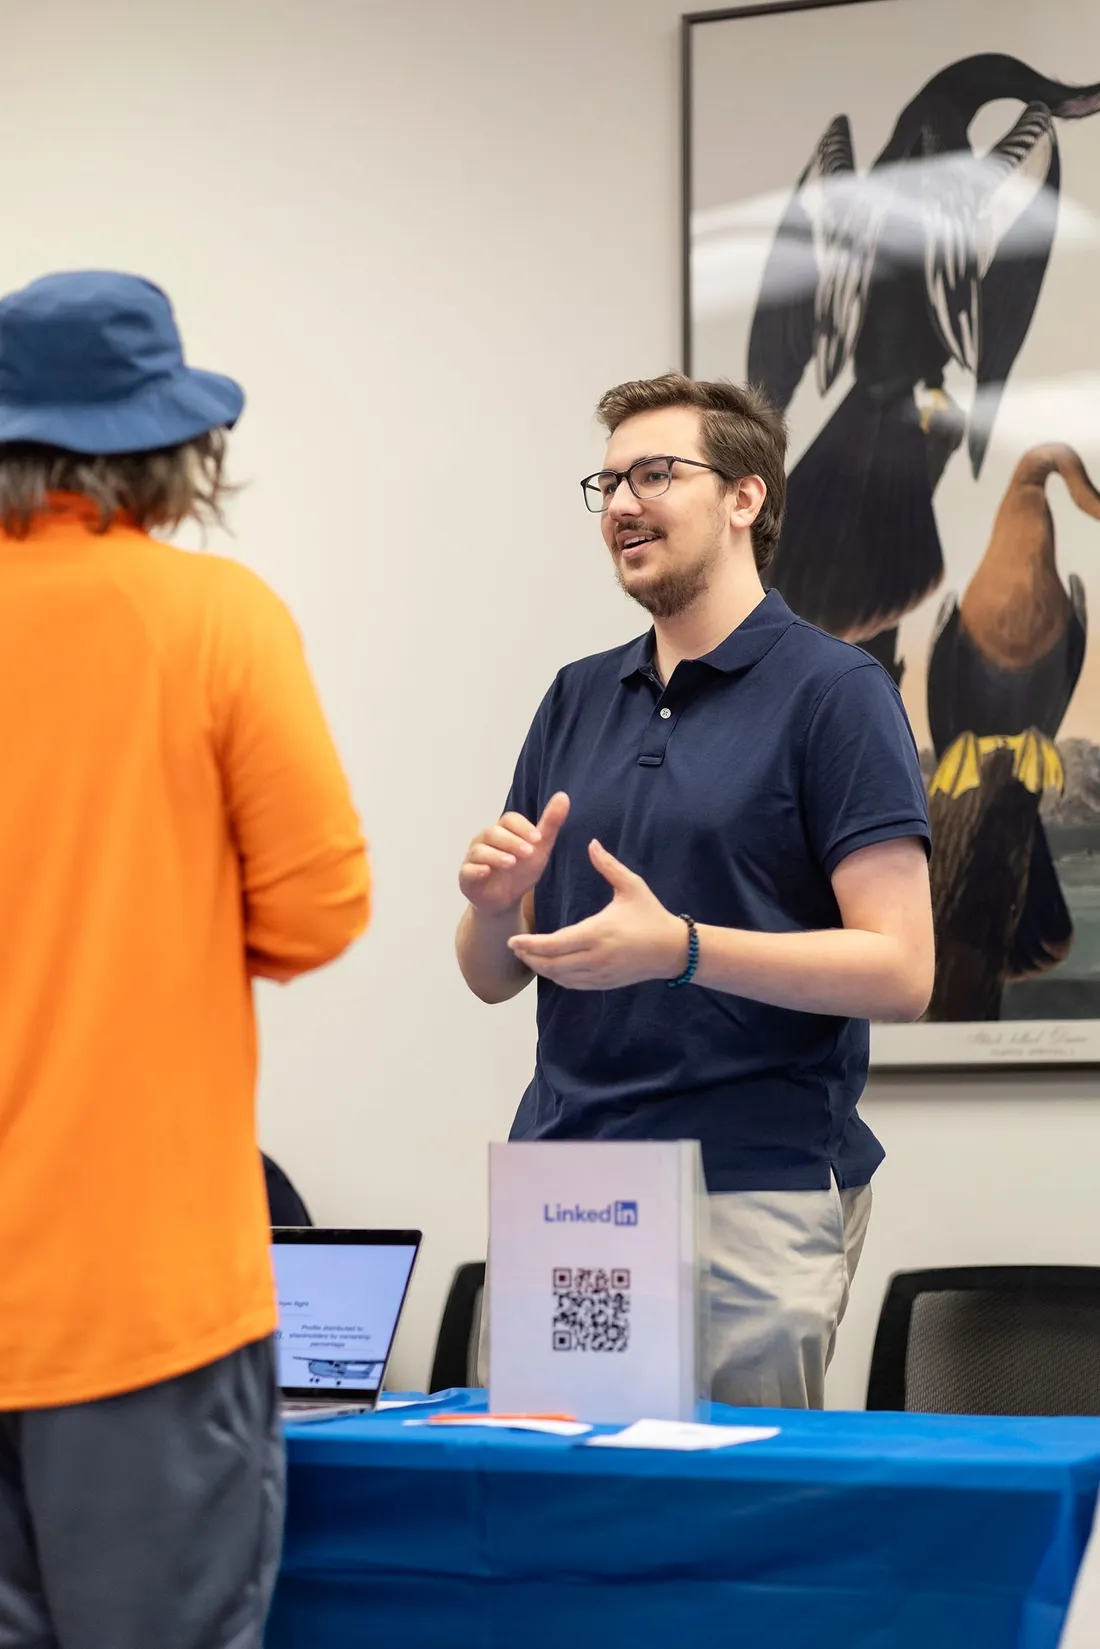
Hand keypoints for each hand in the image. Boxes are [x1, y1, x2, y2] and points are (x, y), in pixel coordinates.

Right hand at [459, 793, 569, 916]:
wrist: (506, 900)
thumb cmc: (521, 870)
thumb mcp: (540, 848)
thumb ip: (550, 823)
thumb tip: (563, 796)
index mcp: (503, 831)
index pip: (509, 820)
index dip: (523, 827)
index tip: (538, 838)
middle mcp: (485, 840)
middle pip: (493, 832)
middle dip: (512, 841)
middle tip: (529, 852)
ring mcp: (474, 858)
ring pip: (479, 850)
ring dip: (496, 855)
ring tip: (511, 862)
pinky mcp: (466, 876)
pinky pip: (468, 870)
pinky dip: (476, 869)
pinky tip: (486, 872)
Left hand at [507, 839, 687, 988]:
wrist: (673, 949)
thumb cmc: (651, 914)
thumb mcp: (632, 886)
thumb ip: (608, 866)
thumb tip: (592, 843)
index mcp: (598, 933)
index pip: (555, 944)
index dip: (530, 944)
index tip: (513, 939)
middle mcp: (596, 957)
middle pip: (552, 964)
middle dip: (529, 957)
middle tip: (513, 947)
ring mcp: (601, 973)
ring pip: (561, 977)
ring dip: (541, 968)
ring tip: (527, 956)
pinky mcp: (605, 983)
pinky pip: (574, 984)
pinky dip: (558, 977)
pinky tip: (549, 967)